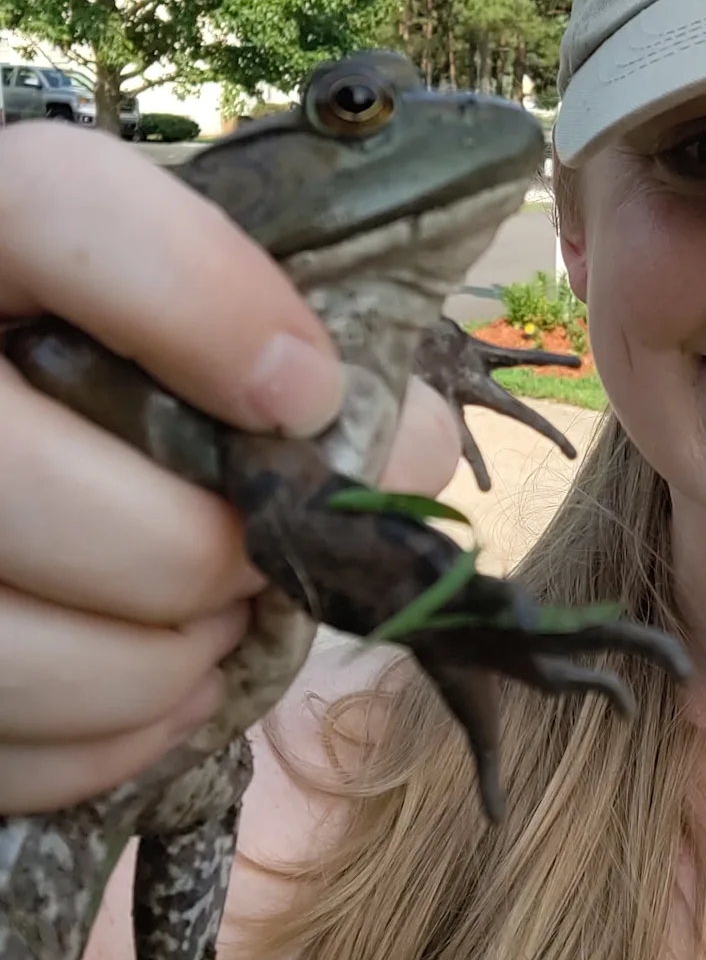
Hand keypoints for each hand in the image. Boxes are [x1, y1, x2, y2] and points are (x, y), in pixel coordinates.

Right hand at [0, 123, 460, 814]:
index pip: (60, 211)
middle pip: (23, 478)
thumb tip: (412, 450)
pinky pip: (8, 748)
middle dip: (195, 547)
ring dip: (163, 659)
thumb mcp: (193, 310)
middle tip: (265, 551)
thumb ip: (307, 345)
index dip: (202, 302)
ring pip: (10, 645)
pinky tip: (167, 682)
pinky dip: (115, 736)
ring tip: (217, 620)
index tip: (306, 393)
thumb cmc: (126, 362)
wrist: (28, 419)